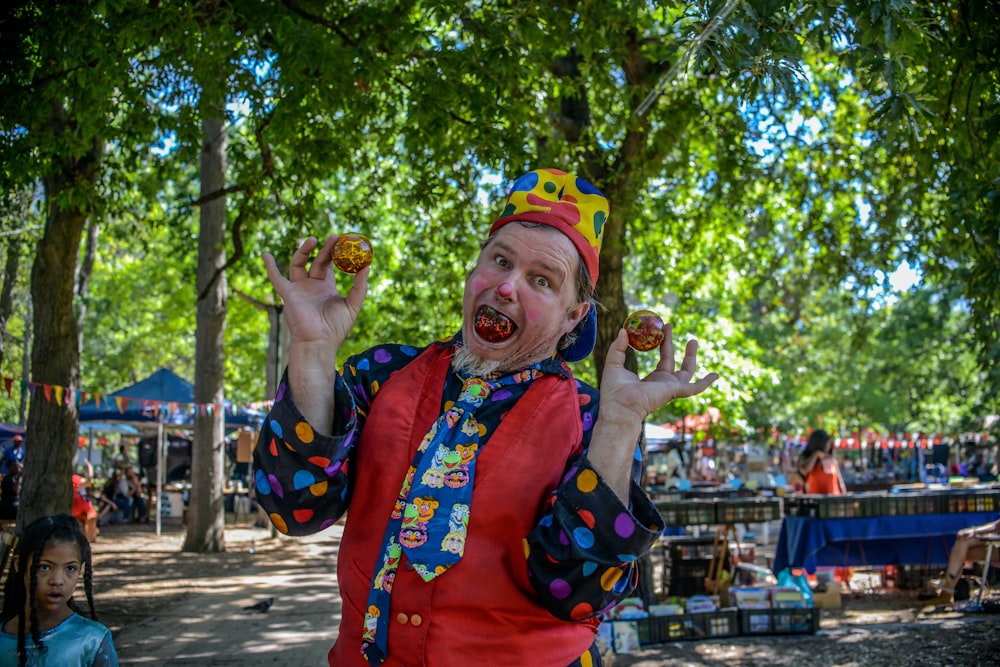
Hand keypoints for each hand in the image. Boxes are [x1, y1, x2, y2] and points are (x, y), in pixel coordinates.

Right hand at [263, 235, 369, 349]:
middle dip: (325, 249)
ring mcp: (299, 289)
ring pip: (299, 264)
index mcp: (326, 287)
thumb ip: (360, 286)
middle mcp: (312, 286)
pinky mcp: (288, 294)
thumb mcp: (353, 305)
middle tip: (334, 237)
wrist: (319, 342)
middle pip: (317, 261)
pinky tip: (266, 254)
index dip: (335, 253)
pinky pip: (276, 278)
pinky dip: (270, 267)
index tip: (343, 241)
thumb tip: (367, 266)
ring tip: (314, 239)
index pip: (330, 265)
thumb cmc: (336, 328)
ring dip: (304, 251)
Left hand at [598, 325, 718, 425]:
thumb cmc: (614, 390)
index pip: (661, 359)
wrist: (619, 405)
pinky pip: (695, 387)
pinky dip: (706, 382)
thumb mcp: (614, 363)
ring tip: (692, 340)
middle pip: (672, 360)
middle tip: (670, 326)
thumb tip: (623, 330)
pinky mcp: (675, 390)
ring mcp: (670, 387)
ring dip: (690, 356)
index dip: (662, 343)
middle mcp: (662, 383)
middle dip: (672, 343)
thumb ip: (618, 347)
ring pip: (686, 371)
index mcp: (651, 379)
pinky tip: (716, 375)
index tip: (662, 328)